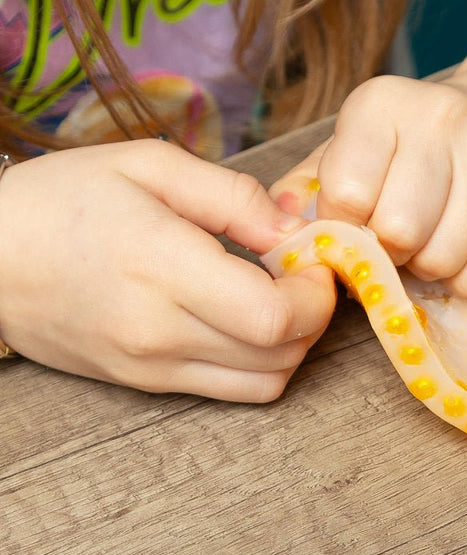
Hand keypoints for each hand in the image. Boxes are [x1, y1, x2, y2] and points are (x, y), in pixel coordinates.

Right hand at [0, 140, 335, 400]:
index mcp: (162, 267)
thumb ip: (233, 197)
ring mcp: (150, 367)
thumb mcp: (148, 165)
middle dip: (312, 315)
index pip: (274, 317)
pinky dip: (257, 361)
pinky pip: (228, 389)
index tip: (311, 259)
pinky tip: (243, 318)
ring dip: (291, 344)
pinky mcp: (143, 383)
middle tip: (302, 272)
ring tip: (275, 295)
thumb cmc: (63, 199)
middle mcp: (159, 332)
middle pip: (281, 356)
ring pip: (263, 383)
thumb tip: (294, 230)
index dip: (314, 294)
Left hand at [270, 74, 466, 296]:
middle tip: (397, 241)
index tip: (358, 223)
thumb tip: (278, 232)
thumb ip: (308, 188)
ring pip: (442, 259)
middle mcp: (441, 117)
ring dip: (428, 269)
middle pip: (397, 231)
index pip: (347, 193)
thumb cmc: (416, 146)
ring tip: (432, 242)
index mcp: (381, 103)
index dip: (345, 227)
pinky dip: (466, 281)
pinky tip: (465, 251)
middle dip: (389, 253)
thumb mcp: (353, 148)